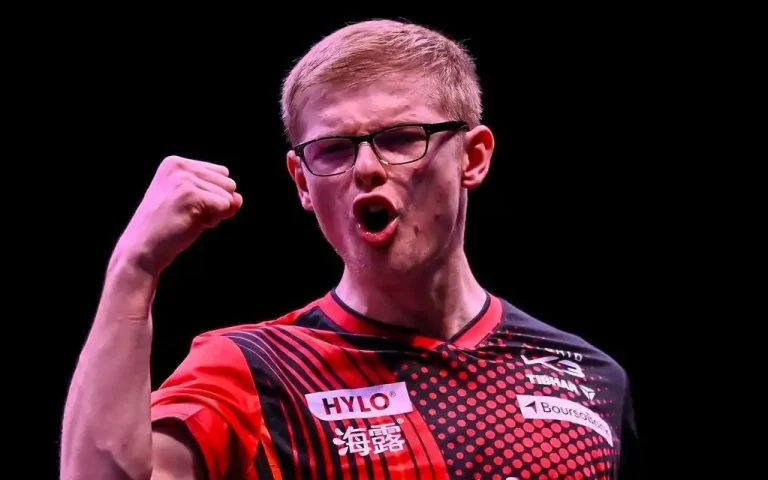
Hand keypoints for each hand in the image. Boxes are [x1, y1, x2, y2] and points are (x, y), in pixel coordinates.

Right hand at [112, 155, 242, 276]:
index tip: (186, 206)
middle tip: (187, 214)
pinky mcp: (190, 194)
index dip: (212, 196)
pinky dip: (213, 221)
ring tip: (186, 219)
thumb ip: (221, 197)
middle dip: (215, 204)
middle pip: (228, 183)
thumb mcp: (197, 205)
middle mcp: (179, 167)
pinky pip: (225, 206)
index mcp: (176, 163)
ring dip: (213, 214)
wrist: (143, 249)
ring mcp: (183, 179)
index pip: (221, 173)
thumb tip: (239, 198)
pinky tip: (190, 224)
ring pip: (228, 196)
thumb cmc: (169, 228)